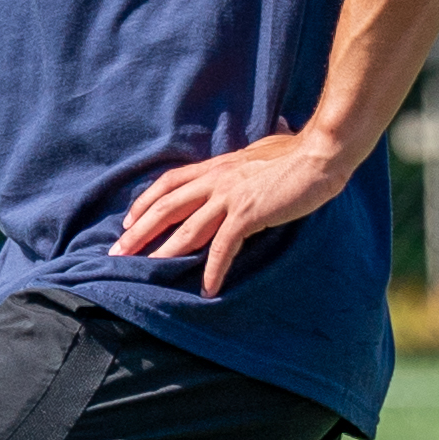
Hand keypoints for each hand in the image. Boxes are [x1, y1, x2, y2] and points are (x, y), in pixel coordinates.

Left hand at [111, 128, 352, 299]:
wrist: (320, 152)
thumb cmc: (297, 152)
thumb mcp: (262, 150)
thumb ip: (251, 157)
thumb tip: (259, 150)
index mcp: (217, 166)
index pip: (169, 183)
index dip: (145, 202)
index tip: (129, 221)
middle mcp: (216, 180)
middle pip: (166, 207)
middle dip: (139, 232)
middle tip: (117, 254)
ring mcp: (230, 197)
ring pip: (187, 229)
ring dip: (164, 254)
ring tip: (145, 274)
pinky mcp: (248, 214)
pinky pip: (223, 247)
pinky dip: (213, 270)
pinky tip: (207, 289)